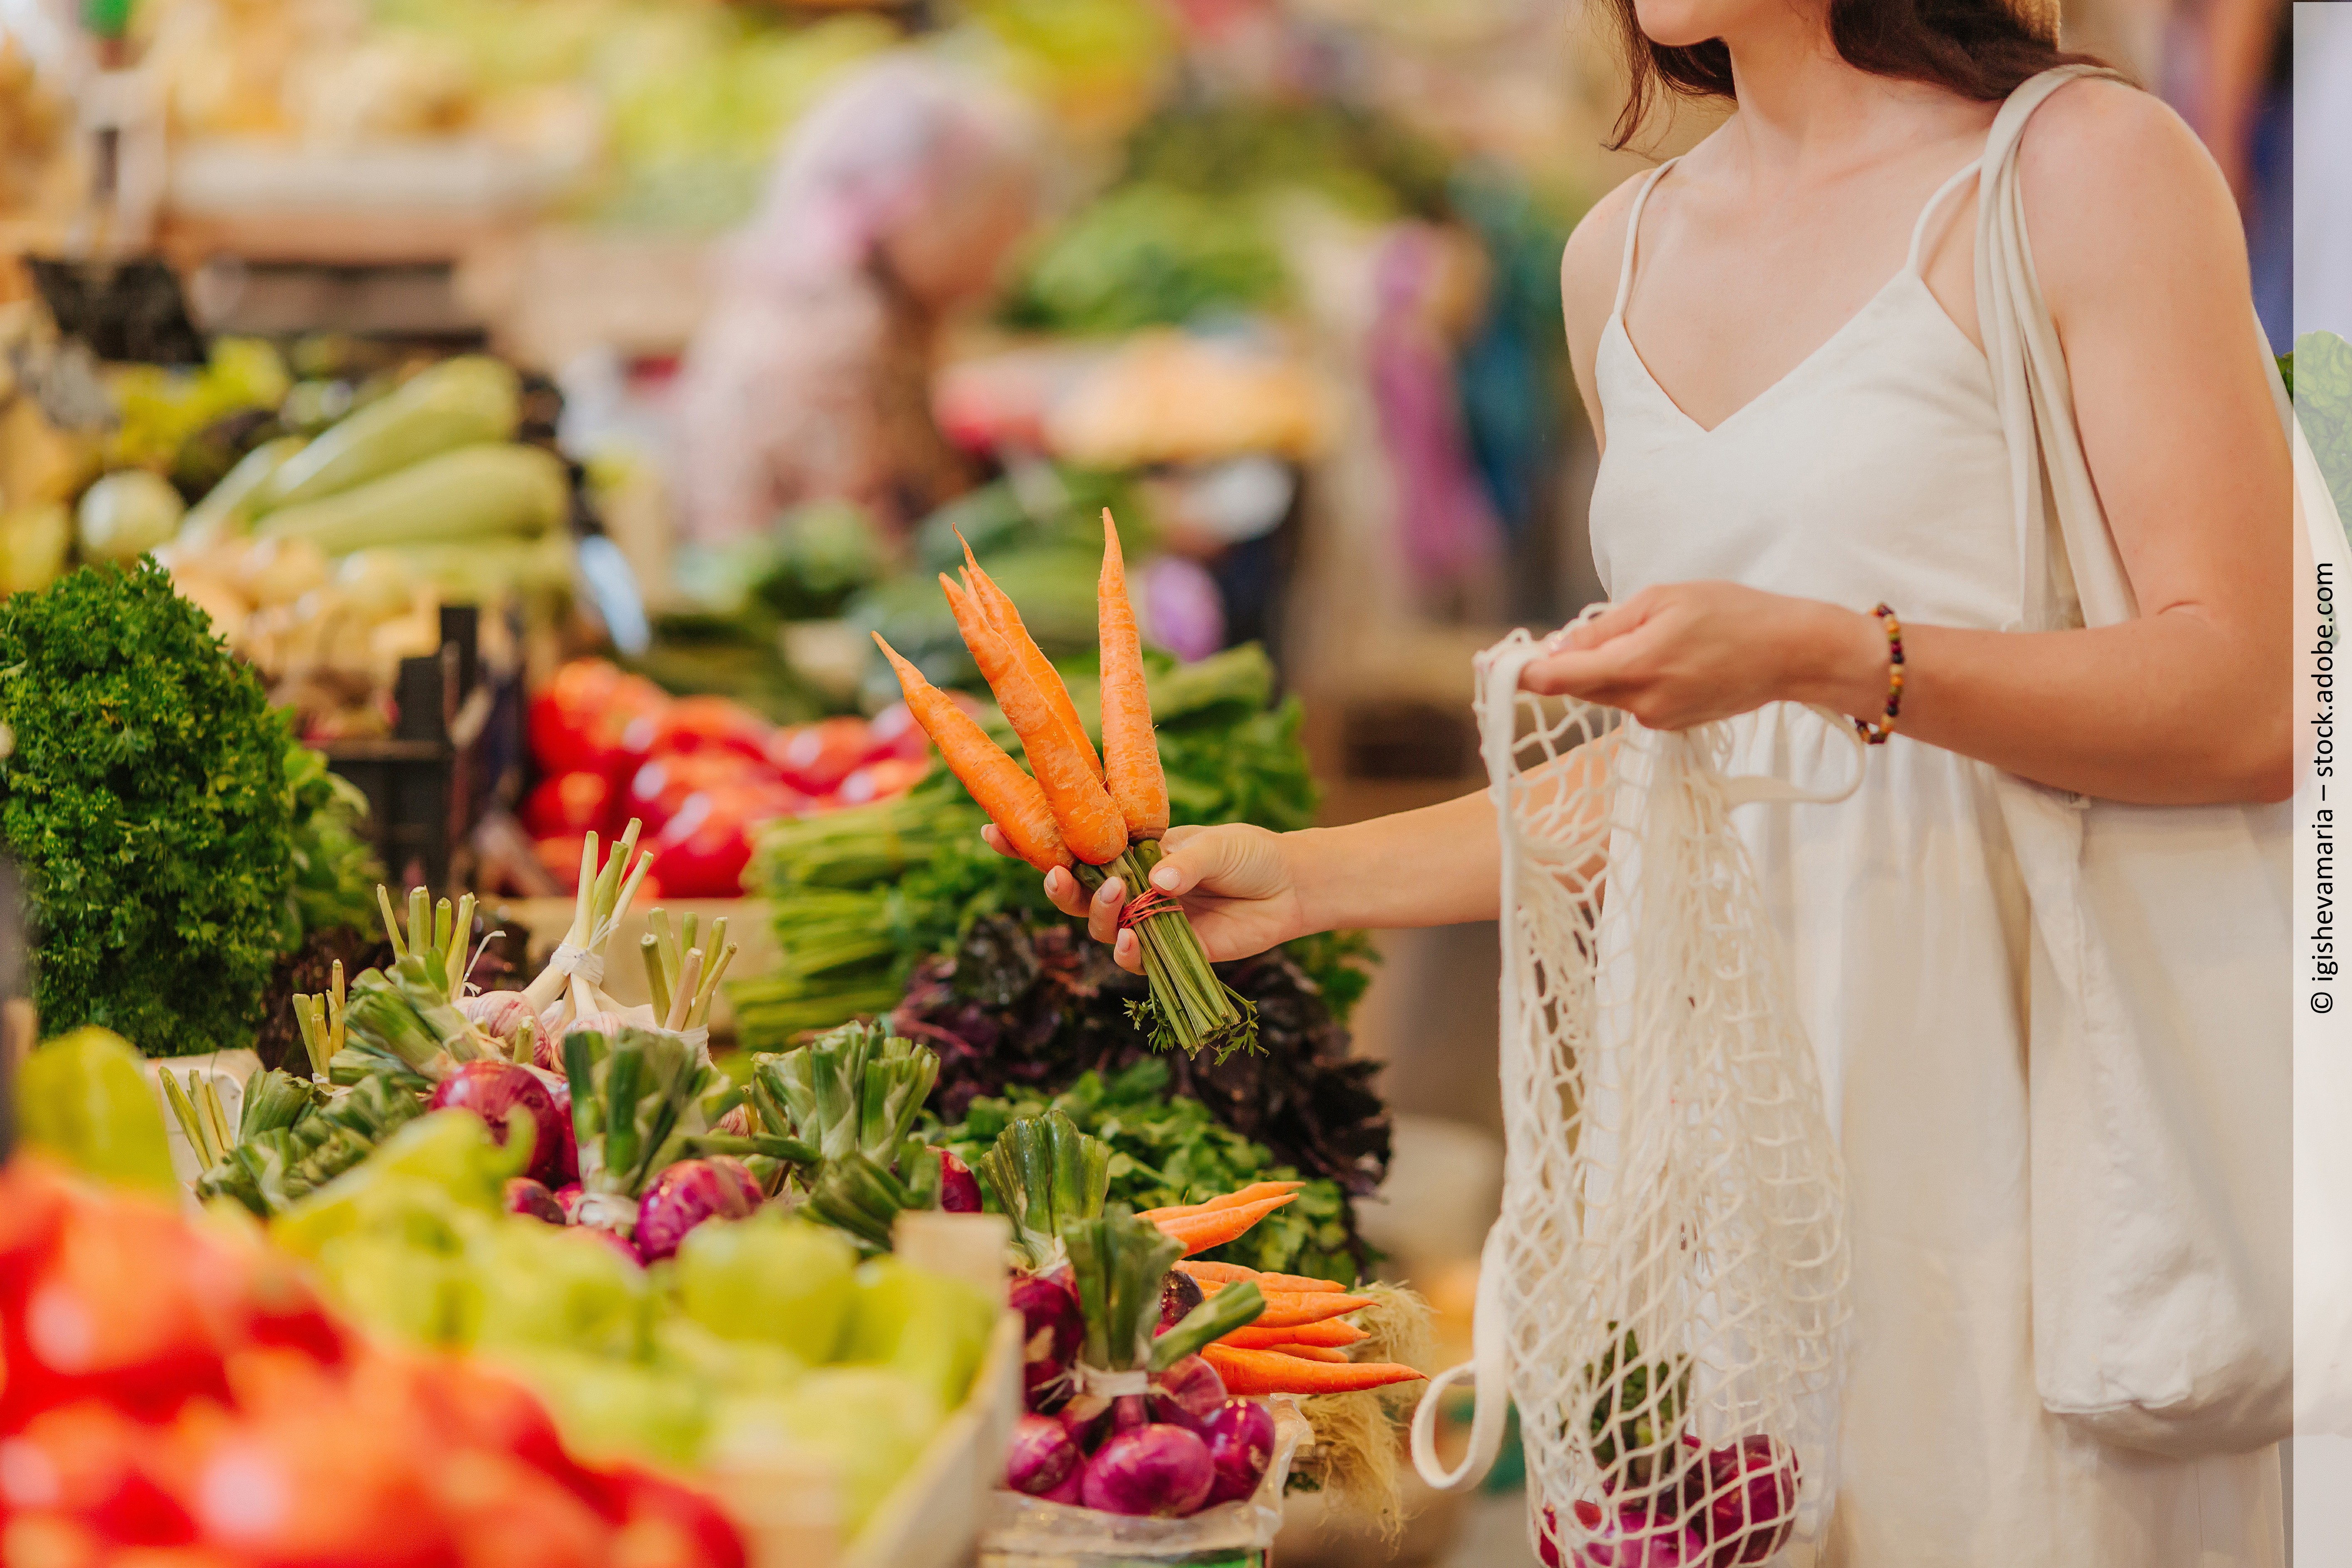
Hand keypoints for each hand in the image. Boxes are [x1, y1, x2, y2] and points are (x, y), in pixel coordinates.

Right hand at [982, 821, 1307, 973]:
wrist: (1287, 890)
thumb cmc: (1247, 855)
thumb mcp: (1219, 844)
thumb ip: (1185, 860)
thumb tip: (1155, 881)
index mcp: (1127, 849)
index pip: (1070, 843)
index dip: (1029, 840)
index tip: (993, 830)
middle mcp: (1126, 886)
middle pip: (1071, 891)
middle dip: (1053, 883)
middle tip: (1054, 873)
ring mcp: (1142, 920)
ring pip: (1096, 925)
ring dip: (1096, 913)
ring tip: (1116, 894)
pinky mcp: (1164, 952)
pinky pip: (1131, 959)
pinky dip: (1126, 953)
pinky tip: (1131, 942)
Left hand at [1519, 583, 1884, 728]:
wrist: (1791, 654)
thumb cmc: (1732, 614)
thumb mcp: (1661, 600)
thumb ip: (1604, 627)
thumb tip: (1556, 648)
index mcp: (1636, 666)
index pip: (1558, 680)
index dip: (1520, 673)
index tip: (1492, 665)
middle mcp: (1641, 702)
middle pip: (1577, 687)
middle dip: (1565, 663)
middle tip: (1568, 635)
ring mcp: (1656, 719)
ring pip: (1605, 693)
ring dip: (1603, 668)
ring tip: (1645, 635)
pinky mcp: (1670, 726)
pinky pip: (1632, 700)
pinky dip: (1631, 679)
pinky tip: (1665, 656)